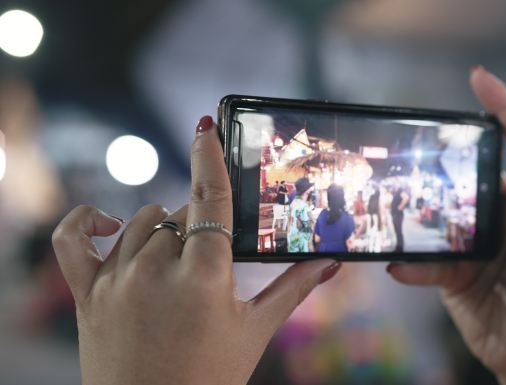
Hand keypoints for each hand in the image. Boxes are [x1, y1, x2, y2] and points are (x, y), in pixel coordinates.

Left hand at [52, 117, 341, 384]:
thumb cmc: (208, 380)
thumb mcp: (254, 332)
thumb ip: (292, 290)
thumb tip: (327, 262)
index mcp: (203, 279)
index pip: (209, 201)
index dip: (209, 159)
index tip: (207, 128)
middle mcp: (156, 271)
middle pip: (182, 214)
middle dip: (202, 226)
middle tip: (213, 259)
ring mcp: (116, 280)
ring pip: (143, 222)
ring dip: (166, 229)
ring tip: (182, 258)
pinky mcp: (87, 293)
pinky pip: (73, 239)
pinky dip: (89, 221)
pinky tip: (112, 222)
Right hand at [387, 67, 505, 384]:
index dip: (503, 106)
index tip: (478, 79)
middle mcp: (500, 210)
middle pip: (468, 166)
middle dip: (445, 149)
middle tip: (419, 139)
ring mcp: (471, 237)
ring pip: (437, 207)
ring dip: (416, 205)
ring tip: (392, 196)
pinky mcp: (449, 267)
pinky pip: (423, 258)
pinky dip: (410, 264)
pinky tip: (401, 267)